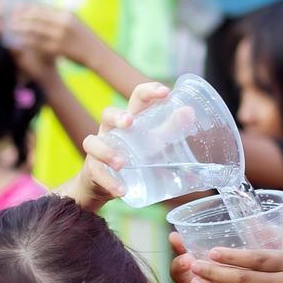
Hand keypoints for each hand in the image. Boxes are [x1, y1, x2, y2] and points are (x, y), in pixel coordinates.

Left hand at [10, 5, 97, 63]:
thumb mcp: (74, 22)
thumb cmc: (85, 39)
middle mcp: (63, 23)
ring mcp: (61, 36)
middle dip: (21, 17)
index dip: (28, 8)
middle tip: (11, 18)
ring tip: (12, 28)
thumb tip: (43, 12)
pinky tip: (20, 41)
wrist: (97, 54)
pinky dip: (27, 41)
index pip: (43, 8)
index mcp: (66, 14)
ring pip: (35, 30)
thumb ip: (60, 17)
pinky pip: (38, 43)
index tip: (18, 8)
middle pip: (36, 17)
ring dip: (21, 29)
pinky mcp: (58, 48)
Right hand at [58, 81, 171, 211]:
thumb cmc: (133, 156)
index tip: (165, 92)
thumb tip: (190, 112)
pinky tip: (121, 190)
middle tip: (129, 122)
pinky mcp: (93, 169)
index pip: (136, 98)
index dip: (149, 91)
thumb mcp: (153, 143)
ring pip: (93, 142)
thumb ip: (170, 129)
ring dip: (107, 152)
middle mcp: (110, 130)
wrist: (105, 184)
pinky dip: (109, 181)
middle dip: (117, 116)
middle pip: (107, 114)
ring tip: (122, 164)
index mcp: (128, 120)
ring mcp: (98, 149)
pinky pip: (96, 172)